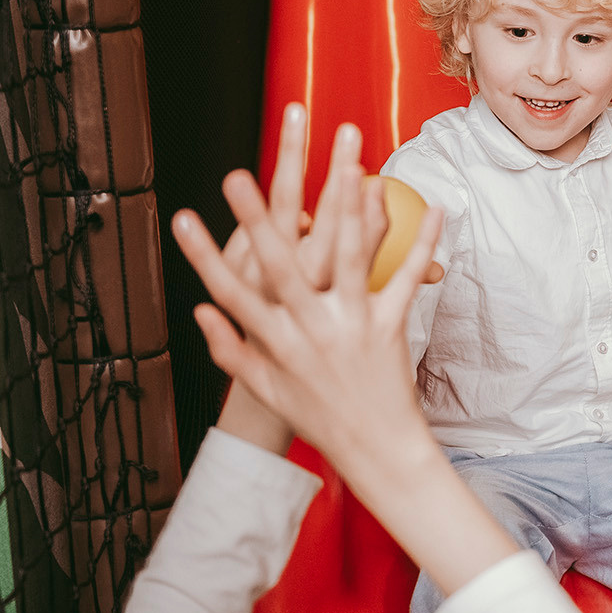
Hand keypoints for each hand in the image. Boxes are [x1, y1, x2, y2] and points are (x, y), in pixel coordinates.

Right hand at [172, 121, 445, 473]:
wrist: (376, 450)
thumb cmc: (319, 417)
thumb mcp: (266, 390)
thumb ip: (231, 349)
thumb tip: (199, 311)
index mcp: (276, 343)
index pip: (230, 294)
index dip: (202, 257)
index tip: (181, 218)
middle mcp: (310, 329)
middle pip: (280, 264)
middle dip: (257, 218)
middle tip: (238, 175)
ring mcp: (351, 324)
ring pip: (346, 255)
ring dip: (347, 205)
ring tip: (347, 162)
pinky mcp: (390, 325)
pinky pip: (405, 278)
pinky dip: (420, 243)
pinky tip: (430, 207)